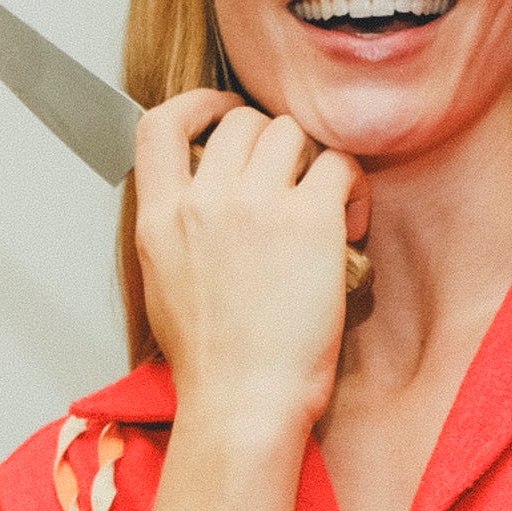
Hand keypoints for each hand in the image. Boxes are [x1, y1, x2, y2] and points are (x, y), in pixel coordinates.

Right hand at [134, 90, 368, 434]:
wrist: (243, 404)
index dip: (197, 106)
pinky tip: (349, 225)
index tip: (223, 115)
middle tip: (292, 178)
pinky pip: (339, 164)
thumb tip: (198, 201)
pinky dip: (352, 188)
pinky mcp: (309, 221)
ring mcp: (256, 206)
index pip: (159, 123)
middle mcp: (203, 202)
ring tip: (324, 207)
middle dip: (271, 142)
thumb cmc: (214, 367)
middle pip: (241, 122)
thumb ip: (176, 230)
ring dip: (313, 161)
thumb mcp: (165, 287)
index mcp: (160, 219)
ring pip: (291, 132)